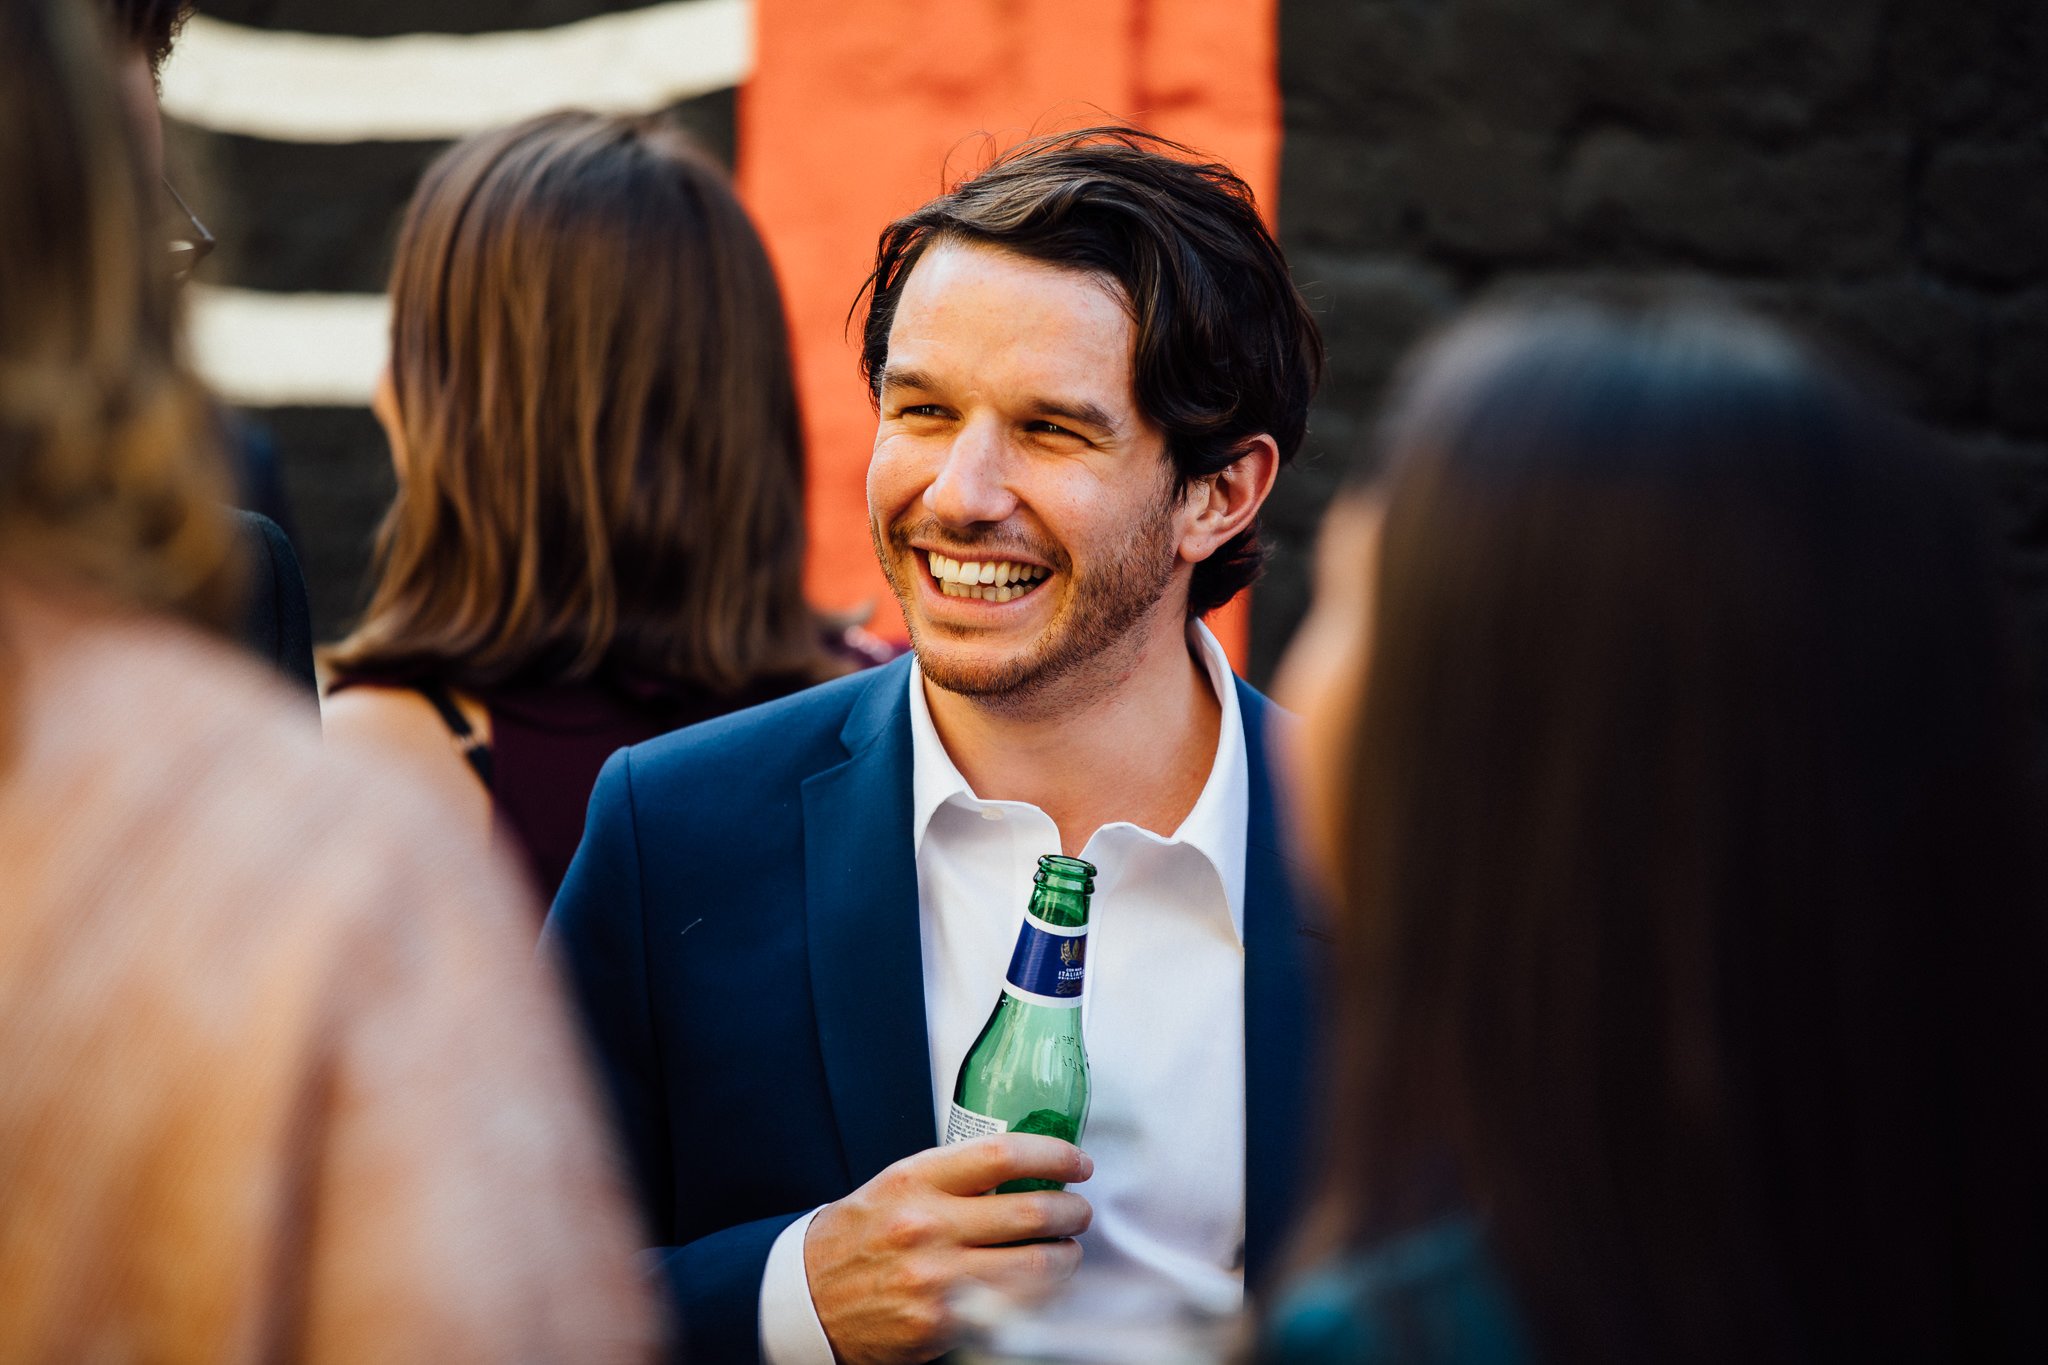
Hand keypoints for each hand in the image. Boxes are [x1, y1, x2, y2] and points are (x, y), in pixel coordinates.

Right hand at [803, 1134, 1092, 1364]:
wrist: (809, 1299)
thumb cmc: (857, 1238)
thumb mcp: (895, 1187)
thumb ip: (953, 1176)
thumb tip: (1023, 1168)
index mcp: (915, 1181)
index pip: (1002, 1155)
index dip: (1054, 1155)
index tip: (1077, 1162)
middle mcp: (927, 1226)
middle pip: (1031, 1210)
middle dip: (1072, 1210)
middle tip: (1079, 1210)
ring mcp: (937, 1278)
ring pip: (1036, 1264)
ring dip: (1066, 1255)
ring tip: (1066, 1248)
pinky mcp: (944, 1323)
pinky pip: (1017, 1306)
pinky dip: (1042, 1294)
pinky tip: (1042, 1284)